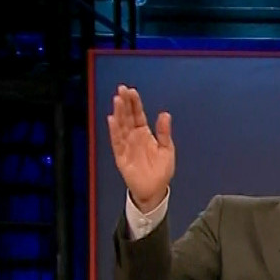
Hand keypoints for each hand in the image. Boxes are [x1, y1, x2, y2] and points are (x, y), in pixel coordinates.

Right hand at [106, 85, 174, 211]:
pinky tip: (112, 120)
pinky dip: (114, 131)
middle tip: (121, 89)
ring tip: (117, 100)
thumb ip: (164, 132)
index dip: (134, 103)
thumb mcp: (167, 149)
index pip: (138, 114)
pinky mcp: (121, 156)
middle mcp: (133, 137)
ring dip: (118, 113)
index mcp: (144, 134)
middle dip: (124, 103)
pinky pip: (116, 142)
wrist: (155, 190)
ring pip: (120, 126)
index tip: (131, 91)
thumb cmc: (161, 170)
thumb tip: (165, 114)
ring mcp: (126, 146)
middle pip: (127, 117)